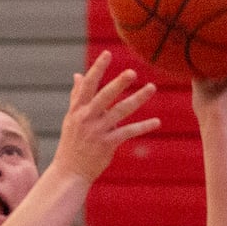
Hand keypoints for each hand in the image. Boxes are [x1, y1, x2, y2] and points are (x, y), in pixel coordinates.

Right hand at [49, 50, 160, 181]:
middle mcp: (87, 118)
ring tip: (152, 87)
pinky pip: (128, 132)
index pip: (87, 86)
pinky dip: (143, 127)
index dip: (97, 69)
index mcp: (78, 110)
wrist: (69, 172)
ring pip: (120, 112)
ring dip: (137, 99)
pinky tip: (157, 122)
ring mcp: (97, 131)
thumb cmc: (72, 143)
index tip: (107, 54)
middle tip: (132, 72)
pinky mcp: (107, 144)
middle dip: (118, 84)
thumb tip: (77, 75)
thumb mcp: (71, 118)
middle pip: (104, 97)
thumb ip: (76, 96)